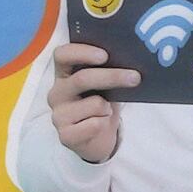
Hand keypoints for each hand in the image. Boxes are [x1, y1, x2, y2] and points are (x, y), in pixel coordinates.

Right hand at [46, 35, 134, 162]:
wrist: (98, 139)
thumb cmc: (101, 104)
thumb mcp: (103, 85)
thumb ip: (105, 71)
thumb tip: (129, 59)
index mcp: (64, 75)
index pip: (62, 55)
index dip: (81, 52)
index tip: (104, 56)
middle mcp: (57, 93)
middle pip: (82, 79)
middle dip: (112, 77)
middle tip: (135, 77)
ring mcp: (58, 115)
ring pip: (95, 104)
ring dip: (108, 108)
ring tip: (105, 112)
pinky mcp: (66, 135)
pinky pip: (95, 125)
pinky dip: (105, 125)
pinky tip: (99, 127)